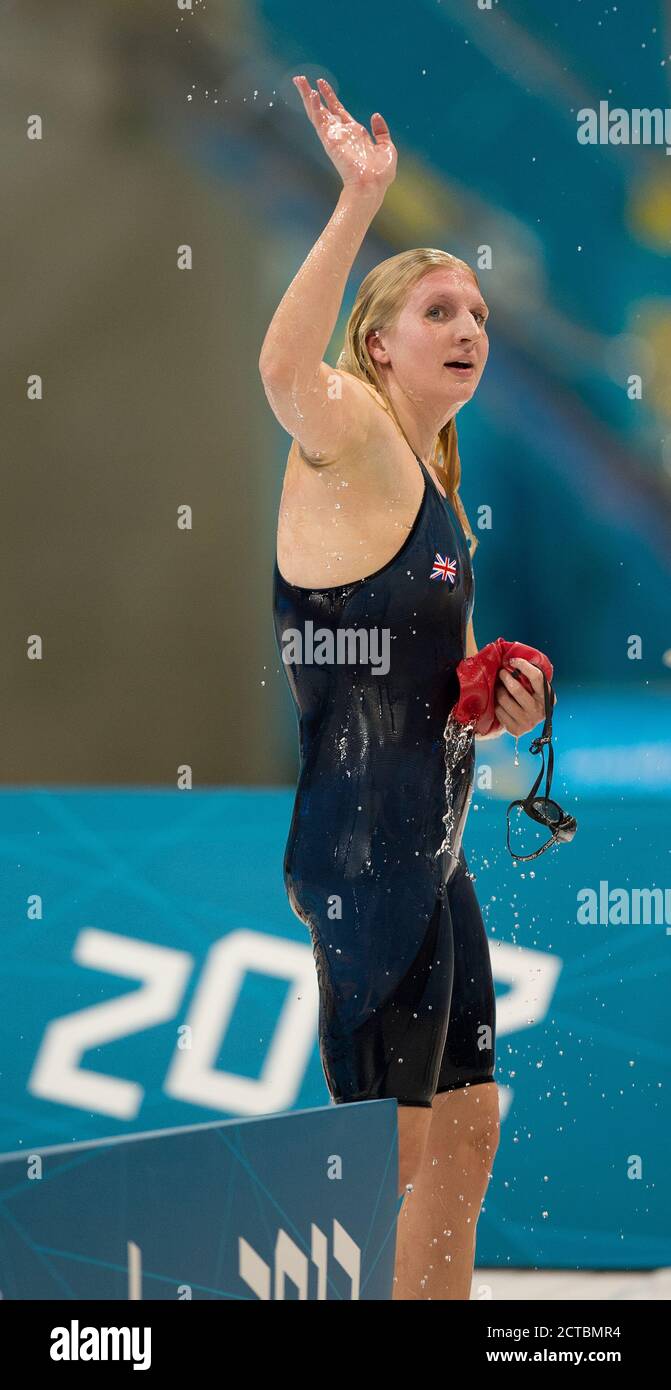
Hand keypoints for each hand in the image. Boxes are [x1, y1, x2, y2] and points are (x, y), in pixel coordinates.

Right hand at [292, 76, 396, 196]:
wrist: (372, 186)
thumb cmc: (380, 174)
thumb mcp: (387, 148)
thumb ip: (381, 131)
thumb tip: (375, 115)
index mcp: (354, 133)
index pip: (338, 111)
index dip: (330, 97)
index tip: (322, 84)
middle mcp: (342, 133)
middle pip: (323, 109)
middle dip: (312, 94)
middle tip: (301, 79)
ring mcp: (334, 136)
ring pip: (316, 113)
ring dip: (307, 96)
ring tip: (299, 80)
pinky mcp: (330, 140)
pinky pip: (320, 121)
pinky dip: (314, 107)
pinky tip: (311, 94)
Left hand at [494, 657, 556, 737]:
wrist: (529, 722)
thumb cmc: (531, 698)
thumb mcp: (536, 688)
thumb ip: (530, 677)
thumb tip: (512, 660)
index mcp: (547, 697)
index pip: (537, 677)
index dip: (523, 666)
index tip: (512, 661)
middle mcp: (539, 711)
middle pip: (517, 690)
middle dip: (505, 677)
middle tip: (501, 672)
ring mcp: (528, 722)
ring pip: (504, 700)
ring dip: (499, 690)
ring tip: (499, 687)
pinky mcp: (516, 730)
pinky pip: (499, 711)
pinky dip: (497, 704)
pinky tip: (500, 702)